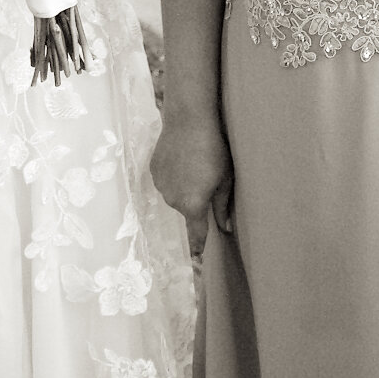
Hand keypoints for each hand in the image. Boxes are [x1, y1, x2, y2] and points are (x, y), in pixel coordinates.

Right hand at [150, 110, 234, 256]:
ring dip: (183, 187)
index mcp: (192, 206)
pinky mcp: (153, 169)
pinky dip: (173, 174)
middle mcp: (172, 200)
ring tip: (194, 164)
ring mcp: (160, 185)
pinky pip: (166, 180)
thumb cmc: (214, 149)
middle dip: (195, 201)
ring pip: (175, 194)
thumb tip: (225, 228)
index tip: (198, 258)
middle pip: (186, 209)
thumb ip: (222, 206)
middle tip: (207, 179)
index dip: (198, 246)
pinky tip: (182, 158)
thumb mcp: (225, 179)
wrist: (188, 119)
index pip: (196, 234)